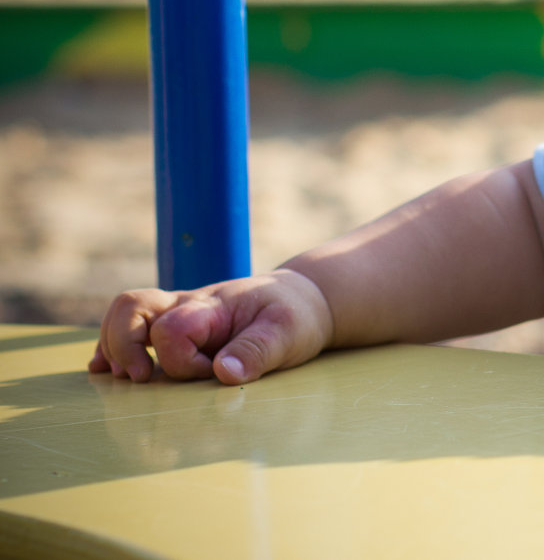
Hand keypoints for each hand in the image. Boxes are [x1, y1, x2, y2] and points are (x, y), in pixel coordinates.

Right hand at [88, 268, 333, 384]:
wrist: (302, 300)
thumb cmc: (295, 315)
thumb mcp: (289, 333)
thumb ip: (257, 351)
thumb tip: (223, 373)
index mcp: (212, 307)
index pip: (173, 330)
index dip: (182, 361)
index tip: (211, 373)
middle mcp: (187, 305)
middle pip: (133, 307)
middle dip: (125, 346)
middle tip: (140, 378)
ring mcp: (177, 313)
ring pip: (125, 313)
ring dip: (114, 344)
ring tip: (122, 375)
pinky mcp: (175, 326)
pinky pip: (131, 325)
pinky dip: (113, 346)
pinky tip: (106, 368)